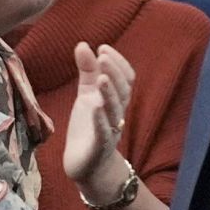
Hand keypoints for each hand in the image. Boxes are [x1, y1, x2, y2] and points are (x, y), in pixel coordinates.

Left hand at [61, 43, 136, 196]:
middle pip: (123, 90)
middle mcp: (117, 113)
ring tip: (101, 77)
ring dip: (110, 92)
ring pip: (116, 109)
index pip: (126, 78)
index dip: (118, 62)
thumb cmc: (88, 127)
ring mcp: (110, 130)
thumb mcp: (86, 95)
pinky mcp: (100, 147)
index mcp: (115, 100)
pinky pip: (104, 132)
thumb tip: (83, 44)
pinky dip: (101, 119)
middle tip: (103, 56)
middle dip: (115, 72)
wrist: (87, 165)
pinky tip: (95, 107)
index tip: (103, 48)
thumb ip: (86, 71)